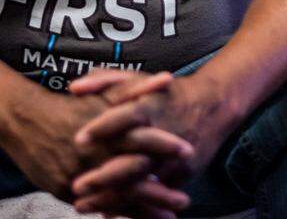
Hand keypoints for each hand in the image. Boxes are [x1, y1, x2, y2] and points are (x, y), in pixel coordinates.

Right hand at [0, 71, 193, 212]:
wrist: (23, 118)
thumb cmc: (70, 104)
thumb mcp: (103, 93)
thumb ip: (136, 88)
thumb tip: (168, 78)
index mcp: (105, 127)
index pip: (141, 138)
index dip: (165, 146)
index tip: (190, 153)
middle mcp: (94, 153)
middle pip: (132, 176)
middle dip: (159, 191)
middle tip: (184, 201)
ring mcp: (78, 174)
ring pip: (116, 197)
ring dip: (144, 211)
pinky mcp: (64, 189)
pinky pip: (94, 206)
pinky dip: (116, 214)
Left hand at [68, 71, 240, 214]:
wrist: (212, 106)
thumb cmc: (165, 94)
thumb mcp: (137, 80)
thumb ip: (104, 81)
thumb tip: (73, 88)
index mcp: (151, 107)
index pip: (126, 116)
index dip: (103, 126)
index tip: (78, 139)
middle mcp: (162, 135)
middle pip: (133, 159)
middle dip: (104, 177)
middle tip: (75, 187)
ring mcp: (173, 159)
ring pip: (141, 185)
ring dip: (111, 199)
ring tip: (81, 205)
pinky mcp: (182, 175)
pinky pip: (154, 196)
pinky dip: (131, 207)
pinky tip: (106, 214)